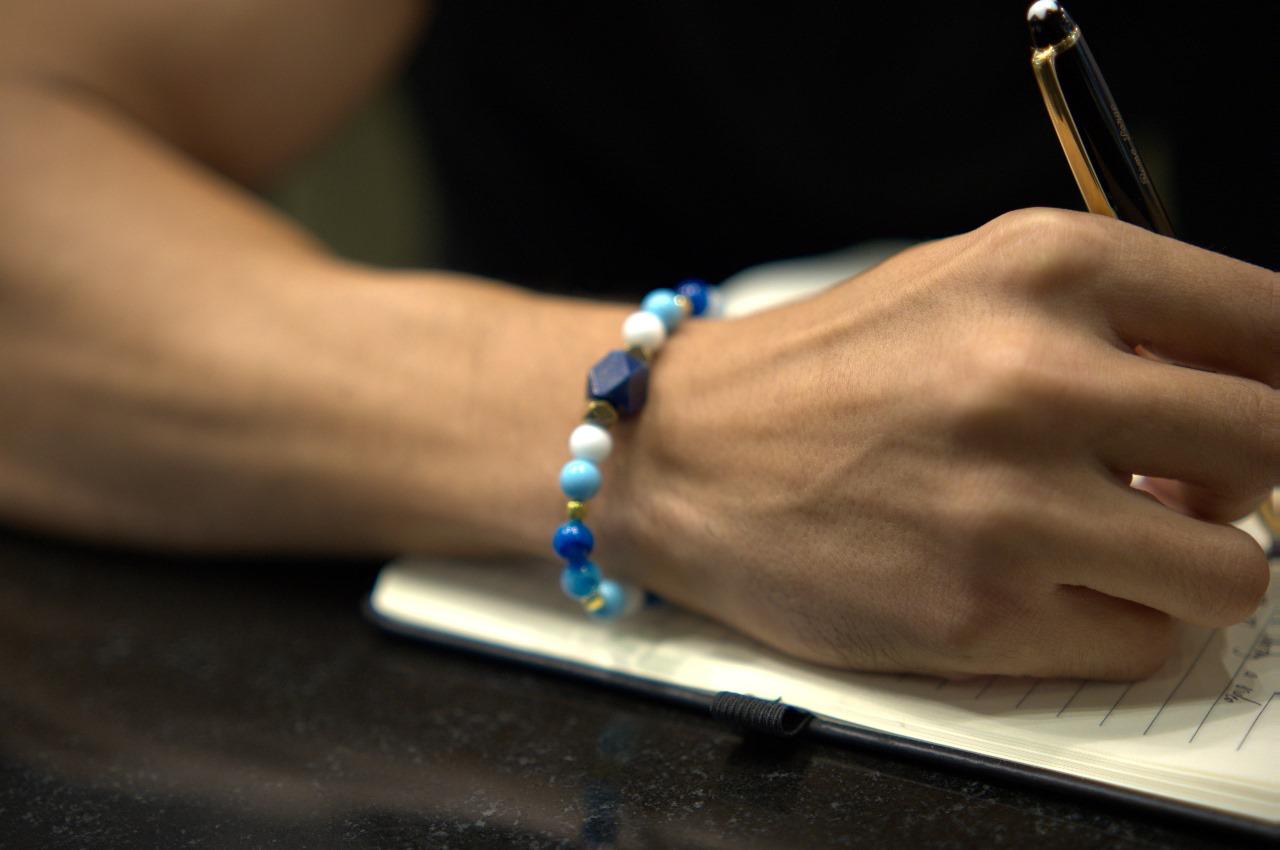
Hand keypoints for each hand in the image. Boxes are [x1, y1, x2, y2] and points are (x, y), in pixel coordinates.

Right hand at [600, 209, 1277, 678]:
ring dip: (1188, 566)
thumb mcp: (969, 284)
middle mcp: (1035, 378)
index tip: (1261, 410)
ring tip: (1107, 544)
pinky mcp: (976, 615)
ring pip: (1233, 576)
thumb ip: (1111, 324)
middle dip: (1243, 481)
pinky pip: (1139, 642)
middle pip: (1273, 449)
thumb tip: (1238, 404)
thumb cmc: (829, 368)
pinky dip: (1107, 622)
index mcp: (1046, 267)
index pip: (1276, 324)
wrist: (684, 453)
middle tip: (1177, 486)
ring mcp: (1008, 508)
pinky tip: (1031, 585)